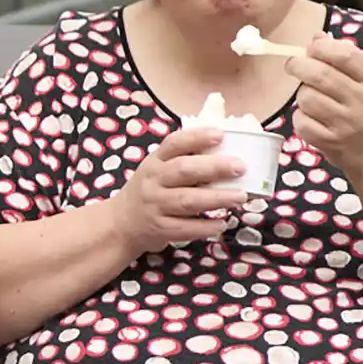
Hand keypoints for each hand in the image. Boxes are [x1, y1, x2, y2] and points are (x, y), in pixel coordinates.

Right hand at [113, 126, 246, 253]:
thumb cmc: (150, 190)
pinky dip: (205, 227)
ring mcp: (155, 205)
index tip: (220, 135)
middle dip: (213, 168)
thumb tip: (229, 153)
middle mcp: (153, 181)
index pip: (174, 144)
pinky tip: (222, 224)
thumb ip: (185, 160)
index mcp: (155, 161)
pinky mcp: (160, 228)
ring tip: (240, 197)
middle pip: (183, 171)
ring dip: (216, 198)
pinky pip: (185, 228)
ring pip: (187, 200)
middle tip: (240, 167)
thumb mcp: (158, 169)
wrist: (122, 222)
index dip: (197, 138)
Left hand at [287, 35, 362, 177]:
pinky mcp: (330, 142)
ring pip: (307, 98)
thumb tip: (316, 37)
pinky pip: (302, 121)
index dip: (322, 48)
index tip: (311, 48)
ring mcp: (345, 124)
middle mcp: (361, 102)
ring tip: (310, 97)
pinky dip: (300, 117)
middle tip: (293, 65)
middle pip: (320, 75)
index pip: (345, 55)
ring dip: (302, 94)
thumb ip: (345, 58)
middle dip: (299, 65)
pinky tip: (311, 117)